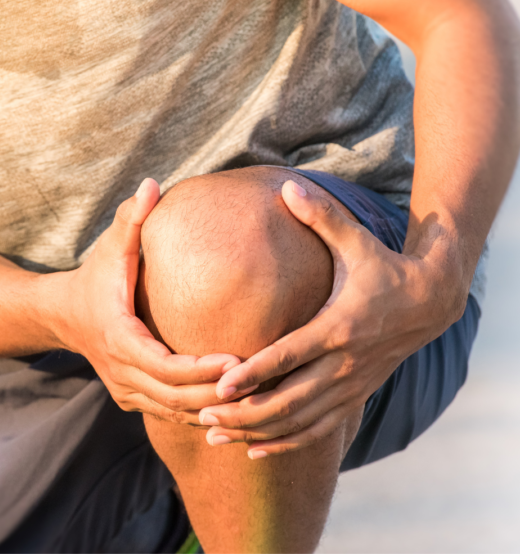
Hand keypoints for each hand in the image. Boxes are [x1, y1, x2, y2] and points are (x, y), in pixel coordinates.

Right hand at [52, 178, 241, 423]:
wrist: (61, 315)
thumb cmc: (93, 276)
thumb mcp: (110, 245)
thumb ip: (131, 217)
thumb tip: (152, 183)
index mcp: (118, 337)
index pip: (163, 366)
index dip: (199, 368)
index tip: (236, 360)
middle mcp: (120, 371)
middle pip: (173, 397)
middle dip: (214, 393)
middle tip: (257, 380)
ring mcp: (123, 390)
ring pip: (173, 412)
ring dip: (211, 408)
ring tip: (252, 396)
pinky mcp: (130, 398)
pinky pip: (168, 413)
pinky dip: (198, 411)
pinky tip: (230, 404)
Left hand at [198, 181, 466, 456]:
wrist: (430, 302)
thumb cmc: (384, 267)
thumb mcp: (357, 240)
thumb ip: (321, 216)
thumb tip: (288, 185)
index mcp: (338, 326)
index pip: (290, 355)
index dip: (256, 371)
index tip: (221, 384)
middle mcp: (343, 362)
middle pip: (290, 399)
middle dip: (245, 411)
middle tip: (203, 416)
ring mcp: (349, 385)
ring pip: (300, 422)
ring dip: (257, 432)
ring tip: (216, 437)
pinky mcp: (353, 396)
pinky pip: (318, 430)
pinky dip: (286, 443)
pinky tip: (254, 449)